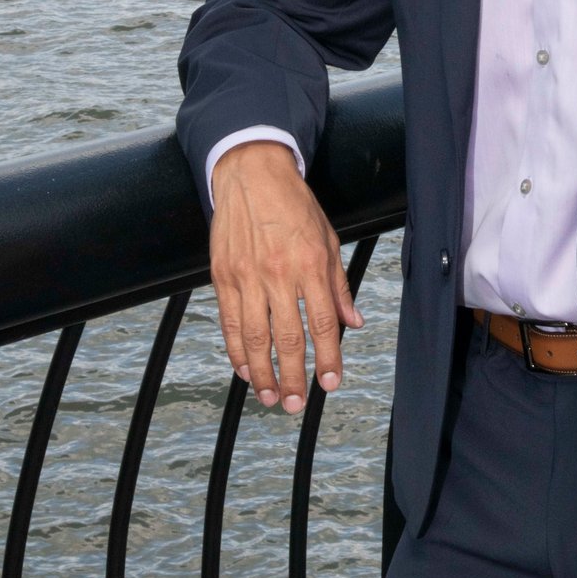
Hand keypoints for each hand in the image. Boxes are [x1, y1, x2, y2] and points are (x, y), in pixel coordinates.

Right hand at [209, 140, 363, 412]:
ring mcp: (246, 276)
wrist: (251, 173)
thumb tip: (353, 322)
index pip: (321, 322)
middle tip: (298, 404)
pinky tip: (245, 369)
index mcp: (309, 263)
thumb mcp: (328, 238)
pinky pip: (230, 323)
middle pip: (286, 338)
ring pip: (254, 338)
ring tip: (272, 397)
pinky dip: (236, 351)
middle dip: (294, 376)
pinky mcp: (222, 276)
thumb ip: (338, 284)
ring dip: (263, 374)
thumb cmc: (294, 204)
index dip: (327, 357)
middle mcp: (277, 273)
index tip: (331, 383)